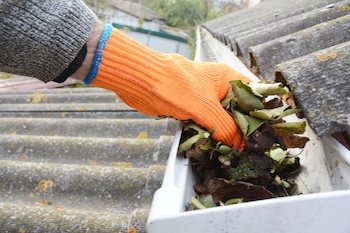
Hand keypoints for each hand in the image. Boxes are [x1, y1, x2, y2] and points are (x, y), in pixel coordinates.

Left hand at [83, 25, 250, 148]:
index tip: (266, 132)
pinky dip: (210, 134)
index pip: (254, 94)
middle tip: (250, 147)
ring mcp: (205, 98)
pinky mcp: (192, 108)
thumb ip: (225, 127)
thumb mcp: (205, 108)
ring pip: (221, 118)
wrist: (142, 82)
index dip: (262, 112)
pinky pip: (206, 123)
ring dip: (225, 133)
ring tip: (234, 150)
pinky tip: (215, 146)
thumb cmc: (174, 86)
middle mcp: (219, 87)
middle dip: (242, 127)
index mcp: (228, 78)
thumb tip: (239, 145)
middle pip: (238, 109)